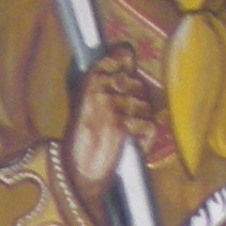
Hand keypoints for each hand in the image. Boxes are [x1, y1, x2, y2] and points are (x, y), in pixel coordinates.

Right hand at [65, 41, 158, 200]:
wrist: (75, 173)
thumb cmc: (81, 139)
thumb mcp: (86, 102)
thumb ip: (106, 78)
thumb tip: (128, 51)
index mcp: (89, 81)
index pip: (120, 55)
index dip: (127, 61)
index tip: (126, 67)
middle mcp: (100, 90)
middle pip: (138, 83)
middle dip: (136, 100)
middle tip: (122, 118)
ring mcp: (111, 108)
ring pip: (146, 105)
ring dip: (140, 121)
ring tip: (123, 133)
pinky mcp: (122, 127)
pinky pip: (150, 125)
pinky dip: (145, 139)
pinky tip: (130, 144)